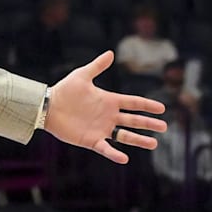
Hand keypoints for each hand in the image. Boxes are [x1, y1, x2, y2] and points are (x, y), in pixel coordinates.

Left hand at [46, 51, 166, 163]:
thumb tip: (110, 53)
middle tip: (164, 127)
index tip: (162, 108)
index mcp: (109, 101)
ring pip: (124, 136)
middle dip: (148, 123)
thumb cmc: (64, 90)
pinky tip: (125, 158)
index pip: (133, 103)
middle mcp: (108, 116)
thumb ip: (97, 66)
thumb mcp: (81, 76)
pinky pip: (105, 148)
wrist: (47, 106)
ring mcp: (101, 129)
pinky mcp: (91, 140)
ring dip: (138, 140)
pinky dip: (114, 154)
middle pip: (133, 121)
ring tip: (153, 143)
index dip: (147, 105)